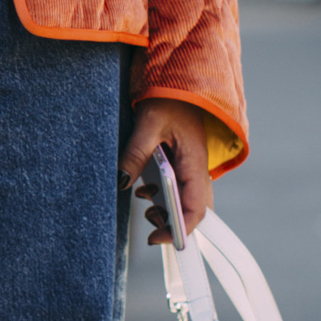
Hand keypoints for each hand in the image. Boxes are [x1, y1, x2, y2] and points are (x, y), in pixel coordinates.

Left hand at [120, 98, 212, 244]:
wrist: (179, 82)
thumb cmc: (168, 99)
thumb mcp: (147, 124)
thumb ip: (136, 153)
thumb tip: (122, 180)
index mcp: (195, 163)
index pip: (196, 209)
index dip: (180, 230)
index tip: (156, 237)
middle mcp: (198, 170)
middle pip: (194, 211)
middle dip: (173, 224)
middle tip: (149, 224)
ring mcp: (193, 168)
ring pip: (187, 202)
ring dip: (168, 211)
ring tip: (146, 205)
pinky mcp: (185, 165)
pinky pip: (180, 190)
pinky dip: (164, 198)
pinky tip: (145, 191)